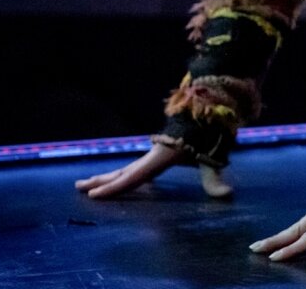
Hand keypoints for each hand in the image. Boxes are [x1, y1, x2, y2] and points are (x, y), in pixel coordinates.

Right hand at [74, 144, 231, 198]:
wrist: (211, 109)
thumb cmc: (211, 134)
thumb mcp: (212, 159)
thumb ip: (214, 179)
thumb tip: (227, 195)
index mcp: (160, 158)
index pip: (133, 176)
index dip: (114, 188)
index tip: (93, 196)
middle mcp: (152, 155)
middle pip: (122, 170)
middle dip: (101, 180)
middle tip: (78, 186)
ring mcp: (154, 153)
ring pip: (126, 166)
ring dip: (108, 175)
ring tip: (87, 181)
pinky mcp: (159, 152)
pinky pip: (135, 166)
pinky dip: (122, 173)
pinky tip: (118, 177)